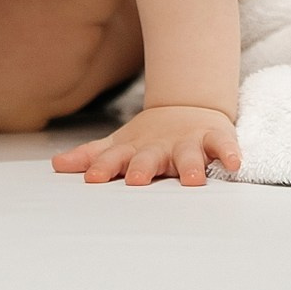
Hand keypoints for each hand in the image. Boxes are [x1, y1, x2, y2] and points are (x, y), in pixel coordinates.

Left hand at [52, 103, 241, 186]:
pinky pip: (224, 145)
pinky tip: (234, 164)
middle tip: (138, 179)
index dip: (104, 168)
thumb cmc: (148, 139)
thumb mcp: (120, 145)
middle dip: (144, 167)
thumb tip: (56, 165)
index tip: (94, 180)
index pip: (116, 159)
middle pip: (150, 157)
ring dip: (190, 165)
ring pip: (188, 154)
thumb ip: (92, 156)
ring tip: (193, 179)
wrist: (187, 109)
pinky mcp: (213, 137)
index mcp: (134, 150)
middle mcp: (159, 147)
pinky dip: (229, 153)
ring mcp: (187, 142)